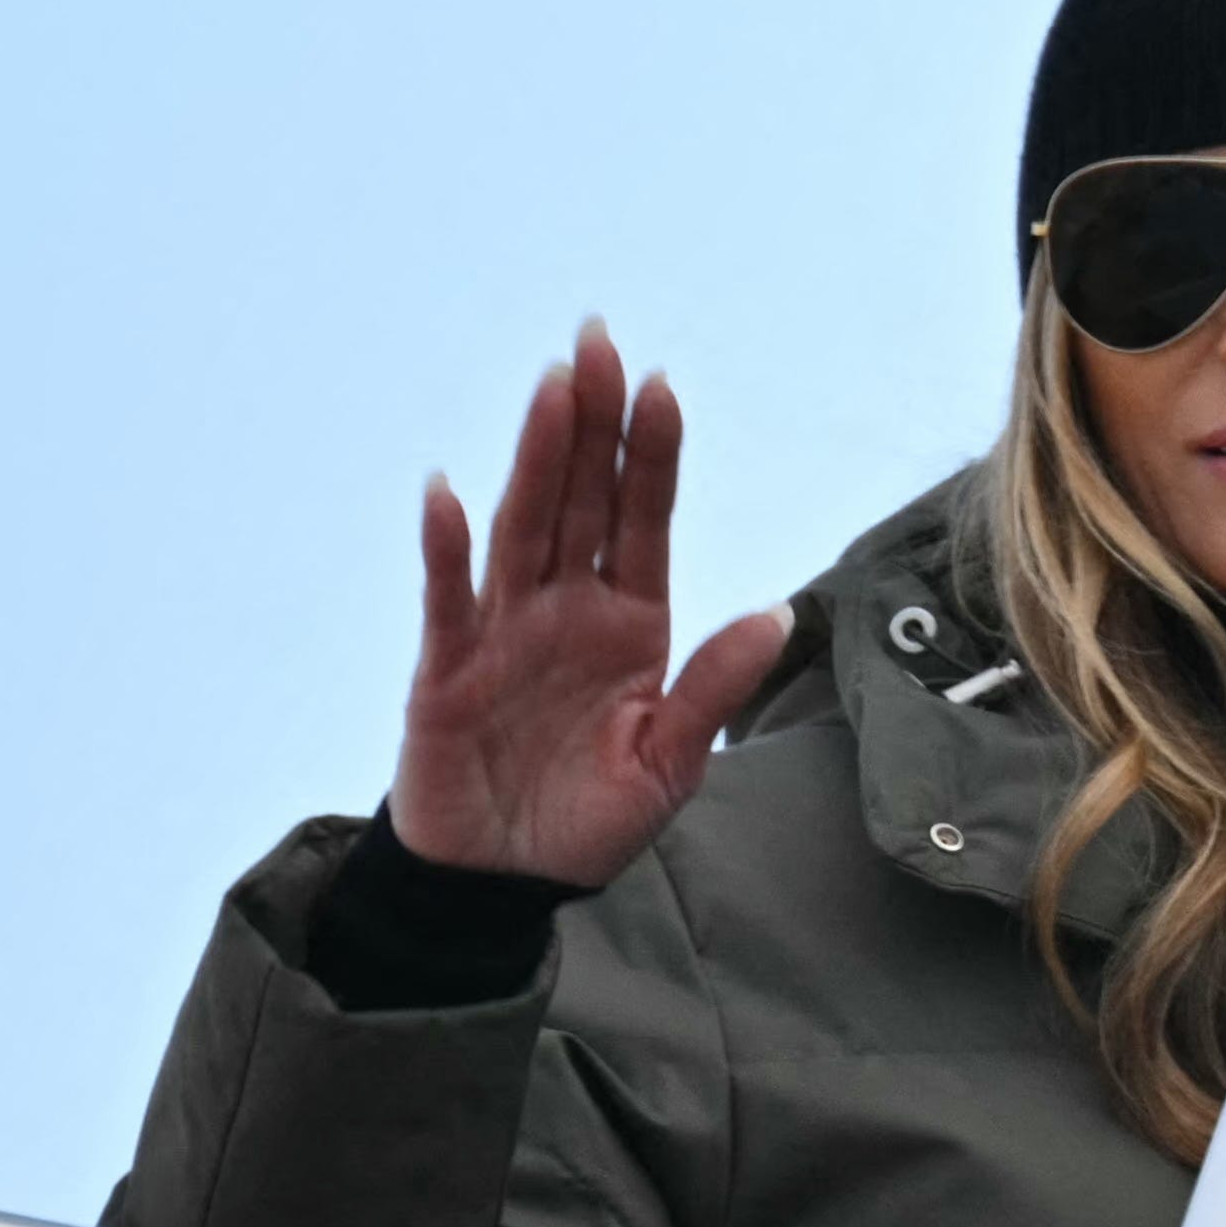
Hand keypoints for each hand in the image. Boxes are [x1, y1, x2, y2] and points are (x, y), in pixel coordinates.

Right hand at [390, 320, 789, 887]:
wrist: (504, 884)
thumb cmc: (589, 819)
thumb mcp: (672, 762)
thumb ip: (713, 688)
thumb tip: (777, 613)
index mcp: (629, 622)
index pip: (644, 519)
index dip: (652, 454)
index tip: (661, 385)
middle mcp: (566, 611)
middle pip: (582, 499)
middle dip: (591, 423)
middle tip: (598, 342)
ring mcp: (503, 634)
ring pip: (524, 528)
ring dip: (537, 459)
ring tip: (553, 390)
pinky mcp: (448, 674)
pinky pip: (449, 601)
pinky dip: (448, 549)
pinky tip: (451, 493)